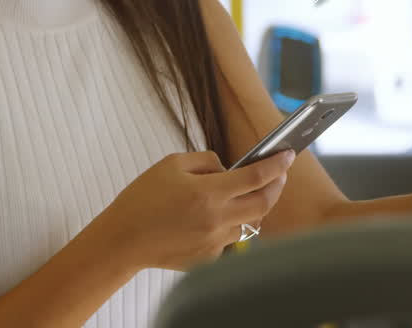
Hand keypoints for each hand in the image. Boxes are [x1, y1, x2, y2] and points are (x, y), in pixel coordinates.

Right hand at [95, 150, 294, 271]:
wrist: (123, 239)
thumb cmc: (143, 198)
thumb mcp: (171, 164)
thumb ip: (207, 161)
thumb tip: (230, 167)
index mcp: (208, 193)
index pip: (257, 177)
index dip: (277, 164)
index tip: (288, 155)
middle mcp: (216, 220)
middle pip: (264, 202)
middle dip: (277, 185)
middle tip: (279, 173)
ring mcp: (215, 242)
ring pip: (249, 222)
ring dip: (250, 205)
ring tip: (236, 194)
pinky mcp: (210, 258)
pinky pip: (230, 237)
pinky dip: (228, 224)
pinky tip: (208, 218)